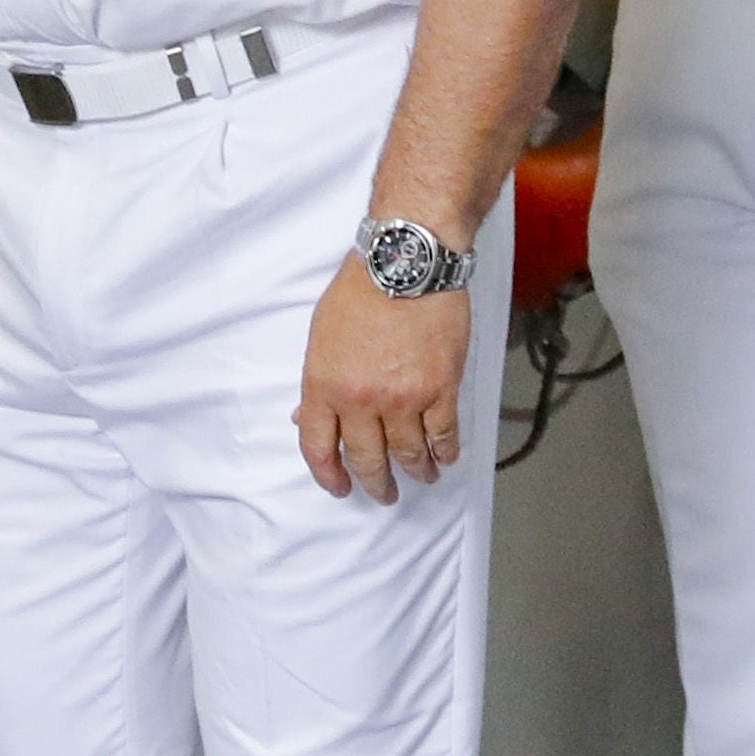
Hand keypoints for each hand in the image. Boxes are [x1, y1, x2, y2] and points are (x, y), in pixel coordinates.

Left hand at [296, 260, 474, 502]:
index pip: (319, 448)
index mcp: (324, 386)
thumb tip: (309, 416)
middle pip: (367, 459)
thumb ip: (317, 383)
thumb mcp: (321, 336)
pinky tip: (445, 457)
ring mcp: (404, 398)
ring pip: (410, 454)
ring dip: (416, 472)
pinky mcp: (442, 389)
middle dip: (375, 483)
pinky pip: (444, 435)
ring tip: (422, 477)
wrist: (406, 263)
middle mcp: (361, 400)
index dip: (329, 475)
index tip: (339, 487)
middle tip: (382, 492)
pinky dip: (446, 451)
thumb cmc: (361, 290)